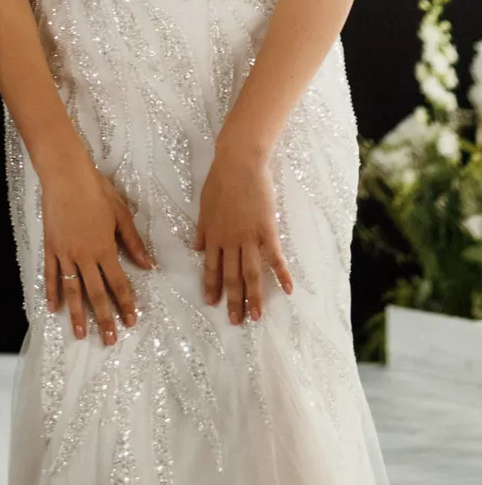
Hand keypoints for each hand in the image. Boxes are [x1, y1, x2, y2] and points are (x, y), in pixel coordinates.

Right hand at [41, 145, 154, 346]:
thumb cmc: (96, 191)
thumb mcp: (121, 215)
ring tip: (80, 334)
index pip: (118, 283)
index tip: (130, 322)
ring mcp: (65, 254)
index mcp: (105, 249)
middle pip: (95, 294)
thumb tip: (149, 264)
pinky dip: (52, 292)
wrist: (65, 176)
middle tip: (108, 340)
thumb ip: (133, 242)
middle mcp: (84, 256)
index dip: (125, 304)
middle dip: (103, 318)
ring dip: (77, 314)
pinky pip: (51, 275)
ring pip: (72, 290)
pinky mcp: (51, 248)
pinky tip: (53, 308)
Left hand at [195, 144, 292, 323]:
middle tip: (235, 321)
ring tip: (256, 316)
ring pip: (251, 273)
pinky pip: (275, 257)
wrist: (239, 163)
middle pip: (231, 276)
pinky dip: (282, 275)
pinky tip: (288, 290)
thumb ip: (202, 230)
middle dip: (233, 300)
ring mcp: (249, 237)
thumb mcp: (204, 206)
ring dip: (254, 297)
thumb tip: (197, 249)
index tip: (212, 304)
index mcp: (213, 235)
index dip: (212, 286)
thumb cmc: (220, 181)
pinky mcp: (267, 230)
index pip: (211, 267)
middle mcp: (229, 241)